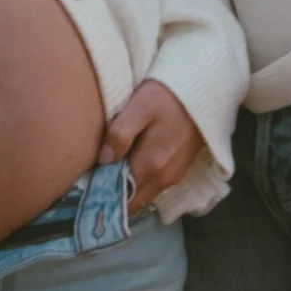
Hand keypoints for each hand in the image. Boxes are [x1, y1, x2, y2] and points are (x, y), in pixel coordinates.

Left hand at [100, 80, 203, 206]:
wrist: (204, 90)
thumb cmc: (168, 96)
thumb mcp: (139, 108)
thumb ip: (120, 134)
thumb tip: (103, 160)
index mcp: (151, 167)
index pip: (121, 197)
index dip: (102, 196)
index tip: (85, 187)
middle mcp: (163, 179)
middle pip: (132, 200)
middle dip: (112, 195)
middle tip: (91, 181)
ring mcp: (173, 176)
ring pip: (142, 193)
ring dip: (125, 187)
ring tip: (106, 172)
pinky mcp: (178, 169)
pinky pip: (152, 185)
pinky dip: (138, 181)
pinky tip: (127, 164)